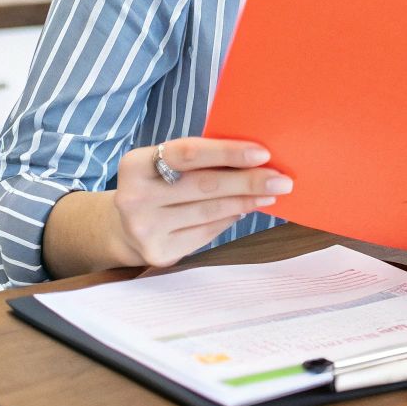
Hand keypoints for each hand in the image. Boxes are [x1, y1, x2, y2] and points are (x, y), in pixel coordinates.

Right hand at [110, 137, 291, 267]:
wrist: (124, 226)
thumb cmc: (158, 184)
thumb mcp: (165, 164)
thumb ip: (199, 158)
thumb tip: (256, 158)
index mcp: (135, 165)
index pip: (188, 153)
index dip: (227, 153)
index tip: (262, 153)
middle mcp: (135, 198)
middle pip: (204, 186)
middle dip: (249, 181)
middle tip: (282, 179)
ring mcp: (145, 229)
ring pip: (210, 212)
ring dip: (246, 202)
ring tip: (270, 194)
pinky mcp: (159, 252)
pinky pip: (207, 232)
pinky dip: (230, 219)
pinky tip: (244, 210)